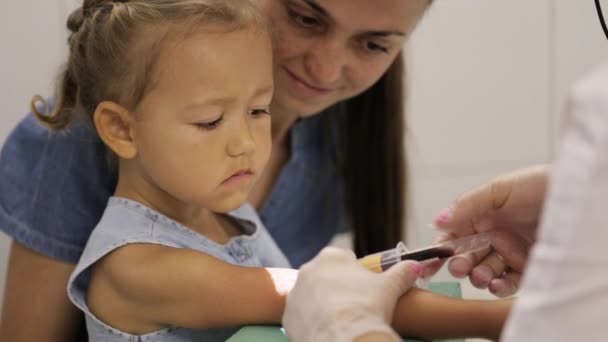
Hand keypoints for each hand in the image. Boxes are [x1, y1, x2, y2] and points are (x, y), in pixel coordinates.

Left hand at [282, 247, 421, 341]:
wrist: (345, 337)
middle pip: (325, 277)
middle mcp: (308, 269)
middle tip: (354, 307)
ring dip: (323, 306)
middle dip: (338, 289)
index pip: (344, 260)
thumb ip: (402, 273)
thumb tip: (415, 265)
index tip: (364, 290)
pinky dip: (312, 323)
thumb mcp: (390, 287)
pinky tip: (328, 331)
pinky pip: (301, 316)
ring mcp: (294, 292)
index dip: (356, 275)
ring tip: (341, 321)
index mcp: (331, 256)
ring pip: (312, 297)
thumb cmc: (368, 306)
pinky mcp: (287, 315)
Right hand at [433, 164, 548, 296]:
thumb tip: (438, 220)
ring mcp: (509, 252)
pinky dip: (499, 287)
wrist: (576, 199)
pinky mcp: (527, 268)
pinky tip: (496, 285)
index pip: (453, 236)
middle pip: (466, 256)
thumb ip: (467, 205)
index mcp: (480, 216)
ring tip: (481, 276)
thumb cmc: (539, 186)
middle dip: (459, 264)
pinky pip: (508, 282)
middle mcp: (492, 235)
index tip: (432, 260)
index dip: (440, 248)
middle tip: (459, 268)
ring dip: (478, 276)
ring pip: (484, 271)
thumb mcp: (498, 189)